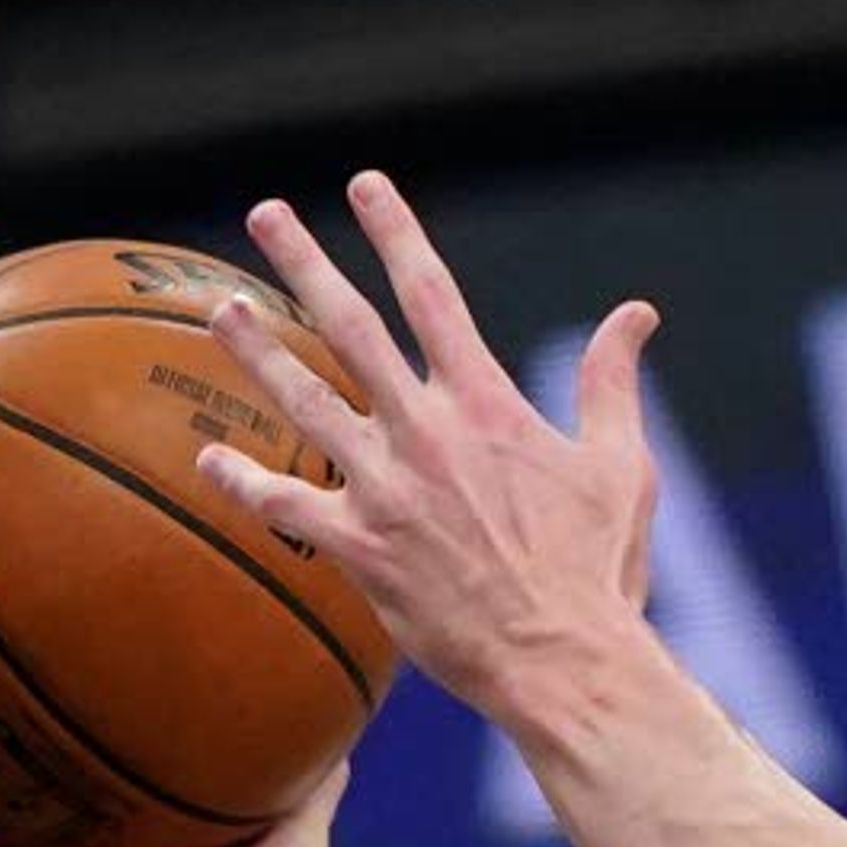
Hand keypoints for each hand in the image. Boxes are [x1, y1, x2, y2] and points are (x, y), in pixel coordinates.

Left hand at [195, 168, 661, 716]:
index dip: (396, 233)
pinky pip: (286, 506)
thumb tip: (635, 315)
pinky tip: (210, 461)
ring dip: (257, 350)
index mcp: (488, 405)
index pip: (432, 295)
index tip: (365, 185)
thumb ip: (612, 383)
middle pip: (350, 327)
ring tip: (219, 309)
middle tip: (267, 215)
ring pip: (304, 401)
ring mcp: (386, 488)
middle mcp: (426, 433)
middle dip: (304, 263)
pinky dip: (244, 484)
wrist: (563, 660)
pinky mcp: (360, 548)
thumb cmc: (599, 569)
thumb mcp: (622, 466)